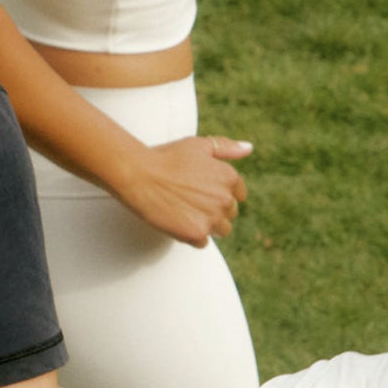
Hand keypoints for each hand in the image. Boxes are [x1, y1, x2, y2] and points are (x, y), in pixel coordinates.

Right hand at [117, 136, 251, 246]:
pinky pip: (203, 242)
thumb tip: (248, 148)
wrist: (139, 175)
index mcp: (229, 177)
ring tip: (185, 212)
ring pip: (221, 230)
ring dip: (207, 224)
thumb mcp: (198, 145)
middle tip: (190, 201)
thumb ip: (227, 147)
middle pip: (230, 214)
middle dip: (214, 209)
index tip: (203, 191)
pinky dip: (192, 236)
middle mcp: (225, 199)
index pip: (238, 195)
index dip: (220, 193)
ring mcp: (212, 218)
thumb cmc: (166, 158)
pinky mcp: (197, 233)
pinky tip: (177, 221)